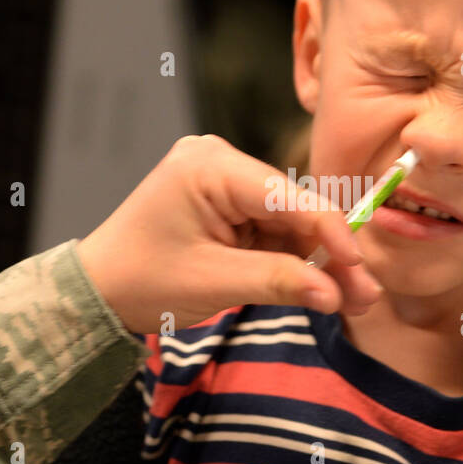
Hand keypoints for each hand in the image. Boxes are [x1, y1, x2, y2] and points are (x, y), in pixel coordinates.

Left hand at [76, 135, 383, 332]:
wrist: (98, 292)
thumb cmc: (140, 280)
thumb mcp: (212, 283)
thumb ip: (278, 282)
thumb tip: (334, 294)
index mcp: (211, 167)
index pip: (289, 197)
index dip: (332, 236)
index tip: (360, 272)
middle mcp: (221, 163)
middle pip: (295, 209)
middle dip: (329, 255)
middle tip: (364, 297)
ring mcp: (225, 183)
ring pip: (290, 223)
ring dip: (317, 262)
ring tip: (351, 300)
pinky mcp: (228, 206)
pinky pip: (273, 231)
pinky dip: (294, 261)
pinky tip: (321, 288)